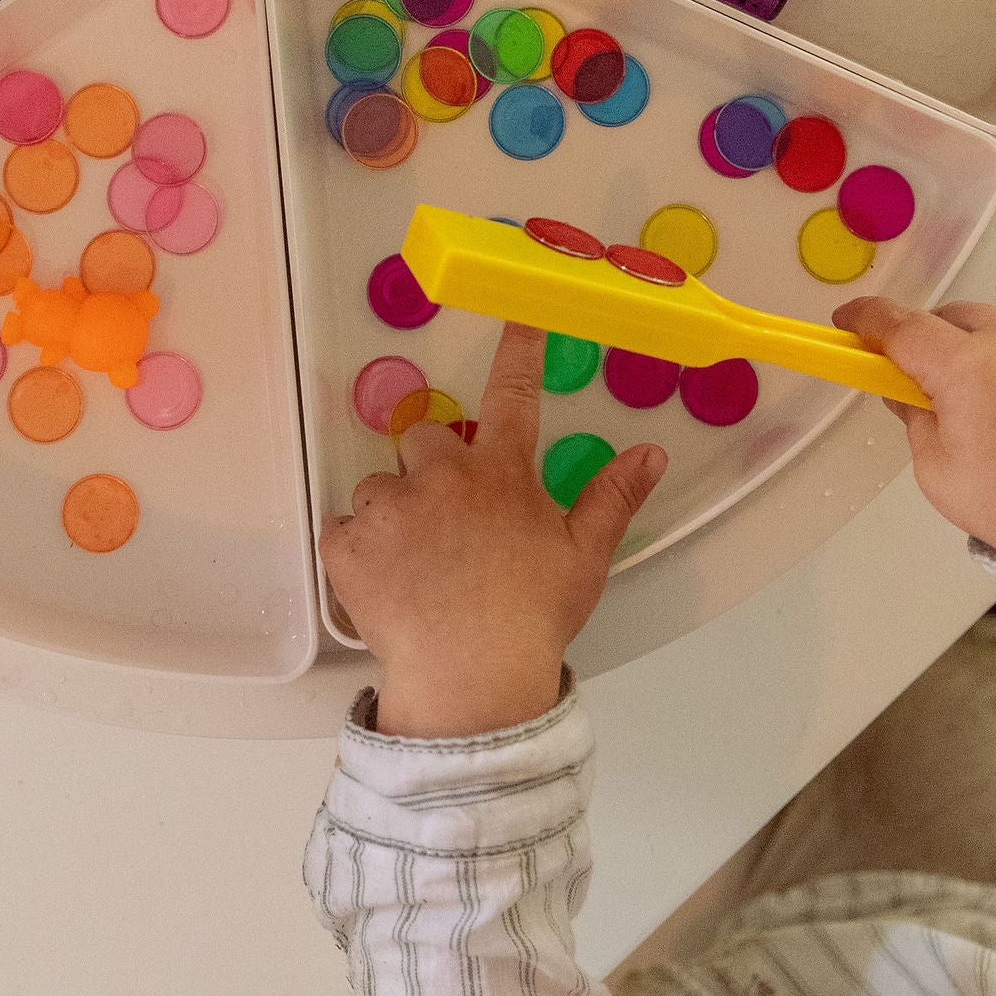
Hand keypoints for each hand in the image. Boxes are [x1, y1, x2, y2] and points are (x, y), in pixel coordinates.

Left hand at [321, 321, 665, 735]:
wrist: (471, 679)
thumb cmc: (532, 619)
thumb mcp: (585, 557)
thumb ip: (614, 497)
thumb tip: (652, 453)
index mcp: (500, 474)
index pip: (513, 394)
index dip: (517, 351)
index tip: (517, 315)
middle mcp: (441, 475)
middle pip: (424, 436)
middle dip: (432, 467)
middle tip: (447, 521)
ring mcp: (390, 506)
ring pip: (381, 487)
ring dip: (394, 514)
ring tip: (417, 567)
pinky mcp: (348, 543)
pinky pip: (343, 529)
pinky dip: (357, 551)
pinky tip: (385, 585)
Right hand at [837, 297, 995, 560]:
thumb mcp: (937, 469)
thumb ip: (912, 415)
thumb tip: (901, 383)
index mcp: (966, 371)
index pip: (901, 326)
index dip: (867, 319)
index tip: (848, 321)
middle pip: (949, 317)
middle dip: (929, 341)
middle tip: (929, 380)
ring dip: (978, 342)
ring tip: (987, 389)